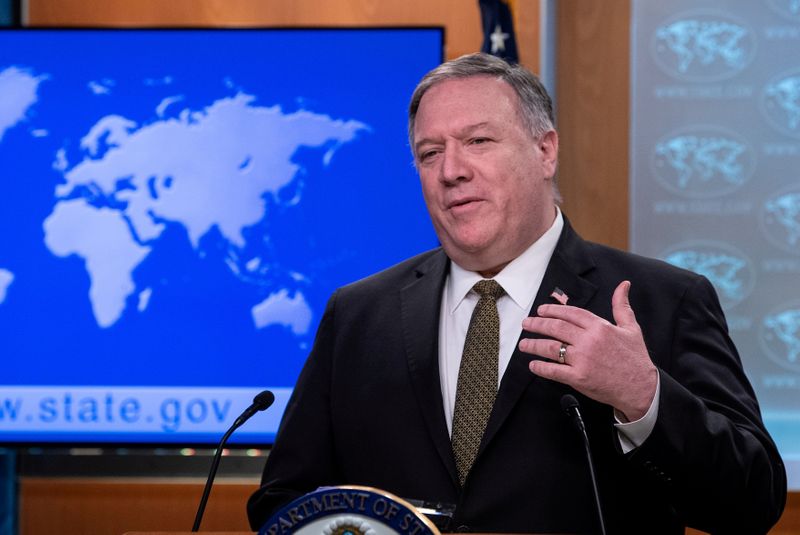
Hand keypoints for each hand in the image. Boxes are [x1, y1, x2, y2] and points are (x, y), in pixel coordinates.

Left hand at [519, 281, 657, 420]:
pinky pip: (554, 370)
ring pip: (551, 347)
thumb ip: (622, 306)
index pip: (570, 313)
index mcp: (600, 327)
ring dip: (534, 344)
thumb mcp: (631, 328)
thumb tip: (624, 285)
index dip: (552, 310)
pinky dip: (541, 367)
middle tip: (526, 323)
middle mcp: (589, 341)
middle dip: (537, 324)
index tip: (541, 311)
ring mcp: (583, 359)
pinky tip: (533, 364)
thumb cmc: (635, 359)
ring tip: (524, 344)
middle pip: (556, 327)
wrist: (641, 388)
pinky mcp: (579, 378)